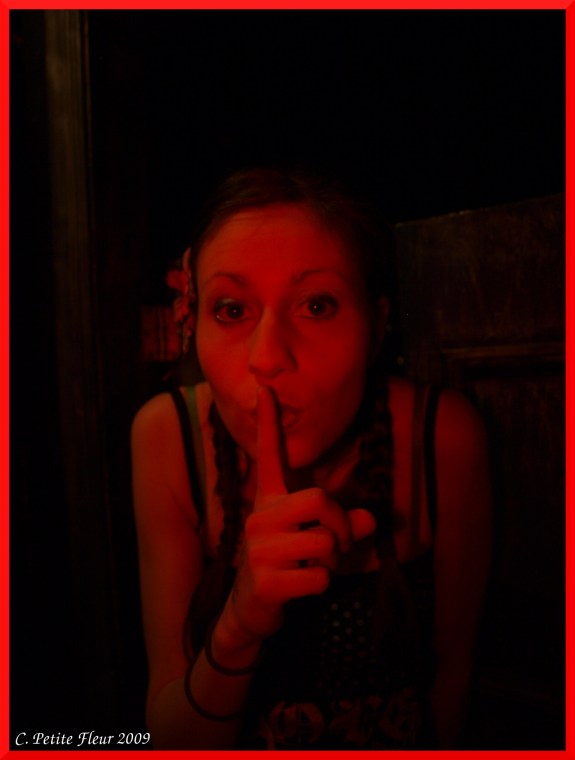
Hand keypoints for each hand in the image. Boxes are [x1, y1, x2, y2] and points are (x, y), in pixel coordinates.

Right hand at [225, 386, 375, 641]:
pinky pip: (318, 576)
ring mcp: (258, 548)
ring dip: (333, 561)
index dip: (267, 422)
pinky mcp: (263, 580)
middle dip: (340, 524)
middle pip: (319, 499)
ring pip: (324, 541)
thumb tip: (371, 521)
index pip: (268, 455)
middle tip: (338, 544)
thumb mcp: (312, 539)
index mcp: (268, 500)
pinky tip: (301, 587)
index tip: (265, 388)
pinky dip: (322, 584)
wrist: (250, 610)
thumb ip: (342, 525)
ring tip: (316, 567)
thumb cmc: (286, 564)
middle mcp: (259, 517)